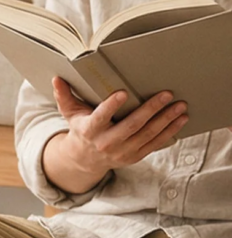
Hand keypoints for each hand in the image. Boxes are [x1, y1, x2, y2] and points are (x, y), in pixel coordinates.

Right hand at [51, 77, 188, 172]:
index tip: (123, 93)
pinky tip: (180, 119)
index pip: (100, 117)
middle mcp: (106, 143)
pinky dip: (169, 132)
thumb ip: (64, 96)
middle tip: (166, 94)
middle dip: (150, 110)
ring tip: (180, 106)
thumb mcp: (69, 113)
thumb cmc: (80, 129)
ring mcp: (122, 152)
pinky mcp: (134, 156)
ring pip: (147, 135)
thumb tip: (56, 78)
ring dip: (166, 120)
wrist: (85, 159)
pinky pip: (154, 144)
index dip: (111, 106)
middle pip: (131, 126)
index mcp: (89, 130)